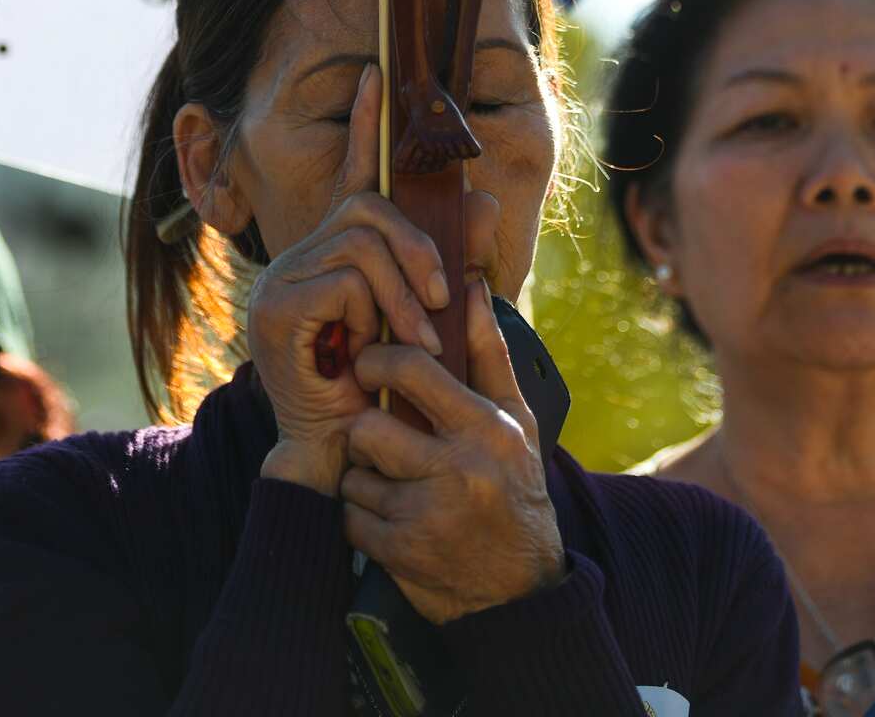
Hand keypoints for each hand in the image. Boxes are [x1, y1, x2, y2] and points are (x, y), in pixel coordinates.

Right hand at [250, 64, 450, 496]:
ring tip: (418, 338)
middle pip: (367, 207)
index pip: (353, 177)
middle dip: (416, 245)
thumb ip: (453, 262)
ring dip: (403, 290)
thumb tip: (485, 199)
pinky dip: (376, 313)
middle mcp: (302, 257)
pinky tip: (375, 351)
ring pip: (361, 241)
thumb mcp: (429, 319)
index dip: (366, 124)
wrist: (346, 461)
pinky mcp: (277, 308)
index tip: (379, 72)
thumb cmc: (386, 394)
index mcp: (335, 254)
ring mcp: (282, 280)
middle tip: (442, 296)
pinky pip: (344, 280)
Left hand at [340, 278, 565, 623]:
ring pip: (355, 474)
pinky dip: (360, 517)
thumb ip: (489, 352)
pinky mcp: (403, 555)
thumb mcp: (515, 418)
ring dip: (362, 476)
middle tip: (379, 435)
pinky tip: (388, 516)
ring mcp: (427, 516)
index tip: (369, 364)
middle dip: (366, 430)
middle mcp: (458, 470)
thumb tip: (470, 286)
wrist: (522, 588)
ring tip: (389, 479)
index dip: (377, 359)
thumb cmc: (515, 485)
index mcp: (485, 427)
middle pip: (369, 427)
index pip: (411, 370)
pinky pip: (351, 518)